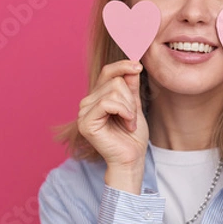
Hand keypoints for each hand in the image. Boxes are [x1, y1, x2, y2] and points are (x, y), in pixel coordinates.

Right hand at [77, 60, 148, 189]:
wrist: (131, 158)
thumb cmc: (132, 135)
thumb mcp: (134, 104)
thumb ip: (131, 86)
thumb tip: (133, 64)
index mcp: (97, 96)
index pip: (107, 72)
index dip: (123, 66)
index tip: (139, 66)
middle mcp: (87, 102)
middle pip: (115, 81)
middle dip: (131, 98)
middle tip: (132, 117)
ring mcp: (83, 112)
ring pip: (114, 91)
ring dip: (129, 108)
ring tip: (129, 123)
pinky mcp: (85, 122)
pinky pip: (108, 103)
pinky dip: (124, 112)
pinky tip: (127, 124)